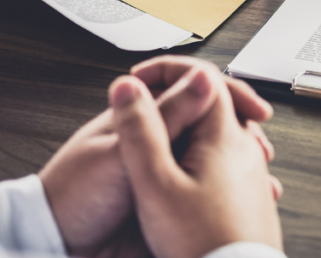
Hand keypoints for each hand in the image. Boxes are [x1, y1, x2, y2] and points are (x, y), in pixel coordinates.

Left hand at [39, 56, 275, 257]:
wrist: (59, 247)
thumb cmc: (73, 196)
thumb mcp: (122, 152)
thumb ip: (163, 117)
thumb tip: (201, 79)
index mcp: (143, 117)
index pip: (195, 90)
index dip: (227, 94)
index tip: (252, 107)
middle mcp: (159, 141)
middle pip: (211, 123)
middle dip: (243, 131)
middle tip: (261, 146)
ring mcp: (166, 172)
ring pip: (216, 159)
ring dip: (244, 165)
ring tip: (261, 178)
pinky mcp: (170, 203)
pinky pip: (208, 193)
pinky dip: (233, 195)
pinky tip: (247, 202)